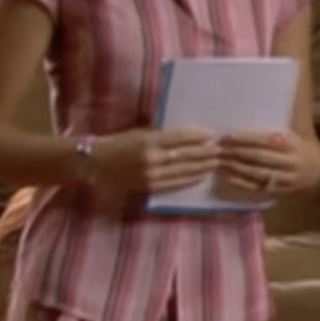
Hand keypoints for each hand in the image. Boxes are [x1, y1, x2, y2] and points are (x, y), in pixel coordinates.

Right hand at [92, 127, 218, 193]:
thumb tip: (189, 135)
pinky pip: (176, 184)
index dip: (198, 136)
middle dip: (206, 152)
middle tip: (221, 149)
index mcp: (149, 141)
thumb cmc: (121, 142)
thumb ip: (162, 134)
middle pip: (186, 155)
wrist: (98, 163)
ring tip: (216, 162)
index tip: (212, 134)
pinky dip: (191, 179)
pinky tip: (202, 176)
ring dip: (203, 166)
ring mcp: (152, 176)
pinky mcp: (151, 187)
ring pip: (184, 171)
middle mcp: (152, 159)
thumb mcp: (141, 132)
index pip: (180, 138)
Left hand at [217, 131, 315, 197]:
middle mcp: (291, 161)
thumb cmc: (296, 147)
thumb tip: (248, 114)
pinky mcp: (280, 191)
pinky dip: (242, 183)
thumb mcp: (291, 135)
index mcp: (292, 143)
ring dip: (237, 167)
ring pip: (258, 173)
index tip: (229, 135)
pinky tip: (228, 177)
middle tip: (219, 148)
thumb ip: (272, 131)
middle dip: (238, 152)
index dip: (248, 138)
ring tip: (220, 161)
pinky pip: (258, 188)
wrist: (315, 170)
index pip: (267, 139)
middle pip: (261, 157)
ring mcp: (286, 178)